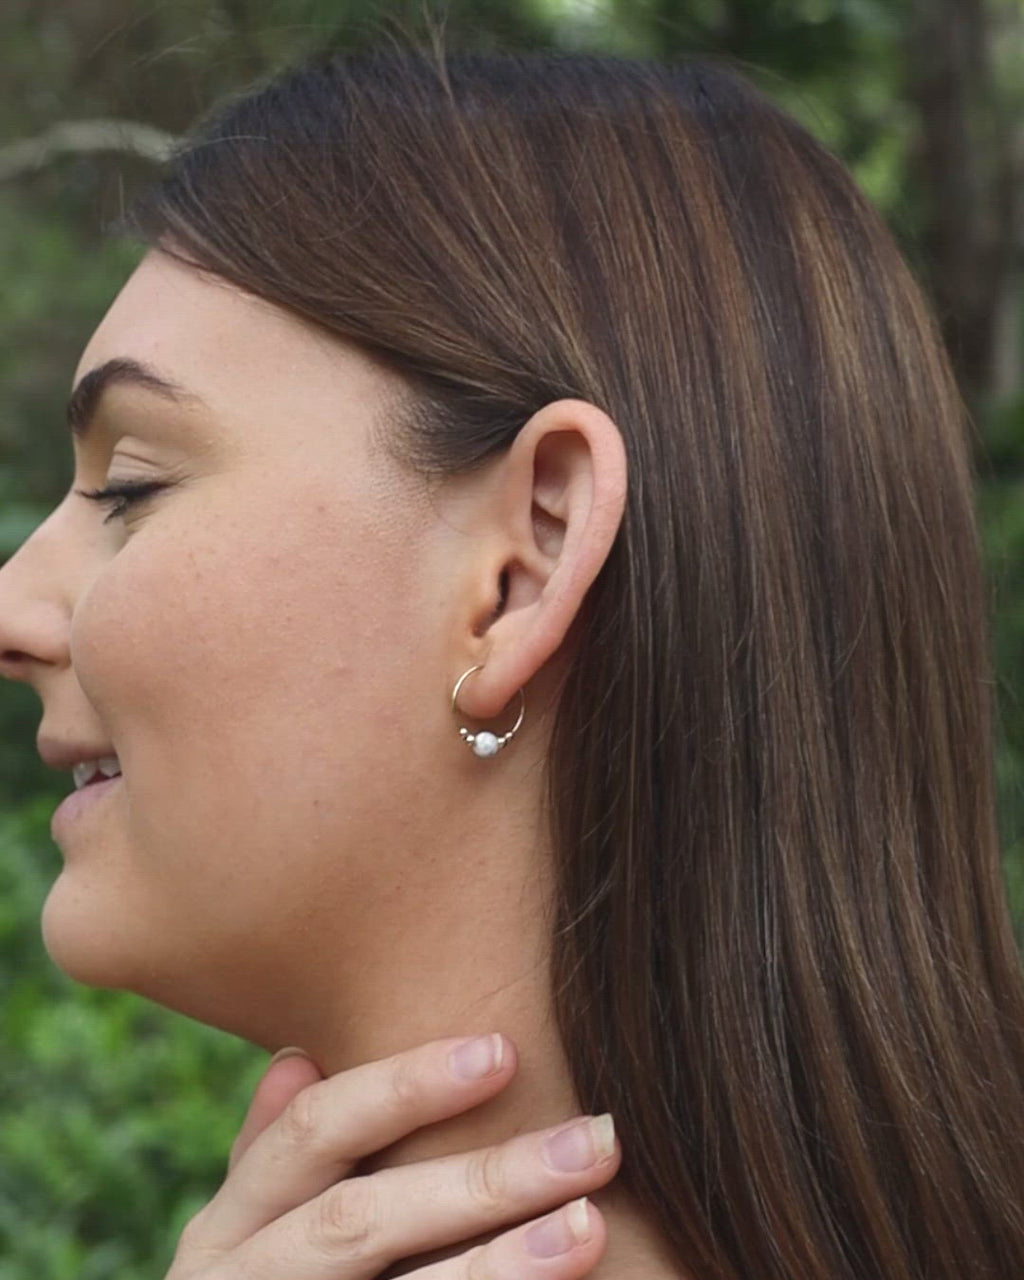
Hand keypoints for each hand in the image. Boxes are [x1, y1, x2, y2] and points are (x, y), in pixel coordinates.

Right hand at [166, 1034, 620, 1277]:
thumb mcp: (242, 1234)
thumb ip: (272, 1155)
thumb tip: (301, 1057)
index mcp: (228, 1226)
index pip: (314, 1131)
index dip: (404, 1086)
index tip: (503, 1051)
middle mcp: (246, 1279)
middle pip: (365, 1218)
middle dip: (483, 1178)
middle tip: (595, 1140)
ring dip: (505, 1265)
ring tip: (589, 1226)